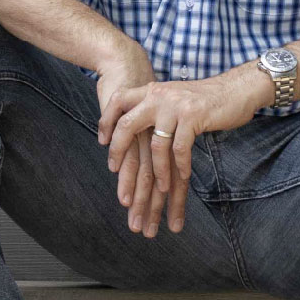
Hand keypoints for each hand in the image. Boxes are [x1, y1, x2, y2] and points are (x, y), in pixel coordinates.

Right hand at [87, 44, 156, 226]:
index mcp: (167, 144)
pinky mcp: (131, 130)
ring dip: (141, 204)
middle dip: (156, 211)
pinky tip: (126, 198)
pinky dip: (129, 182)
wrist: (127, 65)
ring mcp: (145, 138)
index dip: (171, 204)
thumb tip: (157, 166)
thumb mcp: (148, 124)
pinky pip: (133, 159)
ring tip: (137, 226)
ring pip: (147, 177)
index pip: (173, 179)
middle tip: (151, 234)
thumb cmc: (138, 95)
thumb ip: (151, 143)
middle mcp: (160, 143)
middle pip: (161, 183)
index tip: (170, 226)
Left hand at [104, 69, 270, 236]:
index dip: (106, 120)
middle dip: (118, 150)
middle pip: (128, 124)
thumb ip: (154, 107)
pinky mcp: (193, 116)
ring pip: (156, 144)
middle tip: (115, 171)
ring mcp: (175, 106)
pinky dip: (180, 166)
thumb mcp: (172, 95)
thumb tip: (135, 127)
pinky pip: (180, 148)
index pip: (118, 101)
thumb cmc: (205, 98)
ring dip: (158, 170)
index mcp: (151, 90)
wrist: (237, 88)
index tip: (101, 141)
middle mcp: (159, 96)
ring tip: (160, 188)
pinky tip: (183, 177)